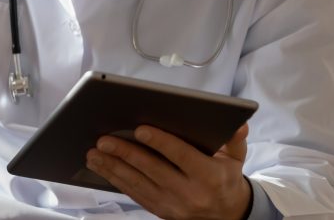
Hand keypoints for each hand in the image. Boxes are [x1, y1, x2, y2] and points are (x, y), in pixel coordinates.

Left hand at [85, 124, 251, 219]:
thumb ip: (234, 140)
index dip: (160, 142)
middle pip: (153, 170)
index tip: (140, 128)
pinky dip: (116, 181)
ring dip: (113, 168)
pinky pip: (135, 195)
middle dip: (126, 154)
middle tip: (104, 139)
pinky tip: (102, 168)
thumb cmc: (226, 178)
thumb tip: (239, 123)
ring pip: (138, 184)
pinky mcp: (160, 211)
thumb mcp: (236, 159)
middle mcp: (190, 193)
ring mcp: (173, 205)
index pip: (181, 156)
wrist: (227, 216)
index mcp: (209, 177)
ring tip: (94, 153)